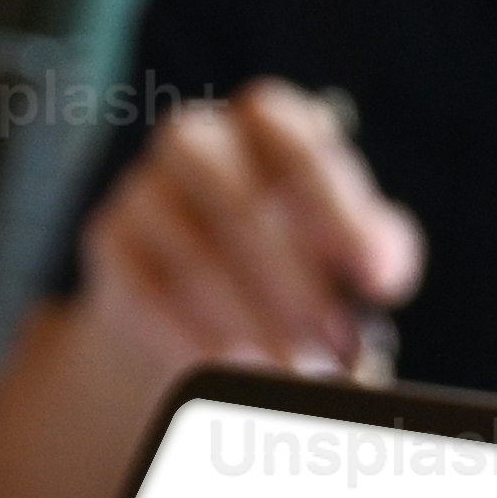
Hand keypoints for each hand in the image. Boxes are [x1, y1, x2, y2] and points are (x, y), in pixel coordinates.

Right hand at [77, 83, 418, 381]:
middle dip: (295, 288)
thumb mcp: (344, 239)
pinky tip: (229, 373)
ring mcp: (144, 189)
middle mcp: (197, 140)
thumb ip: (378, 245)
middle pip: (239, 206)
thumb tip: (386, 274)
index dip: (341, 211)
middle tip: (335, 351)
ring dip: (249, 325)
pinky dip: (193, 340)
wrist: (193, 294)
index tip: (379, 283)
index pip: (297, 143)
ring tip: (291, 375)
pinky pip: (149, 295)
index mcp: (266, 122)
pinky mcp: (109, 242)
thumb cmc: (288, 252)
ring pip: (194, 258)